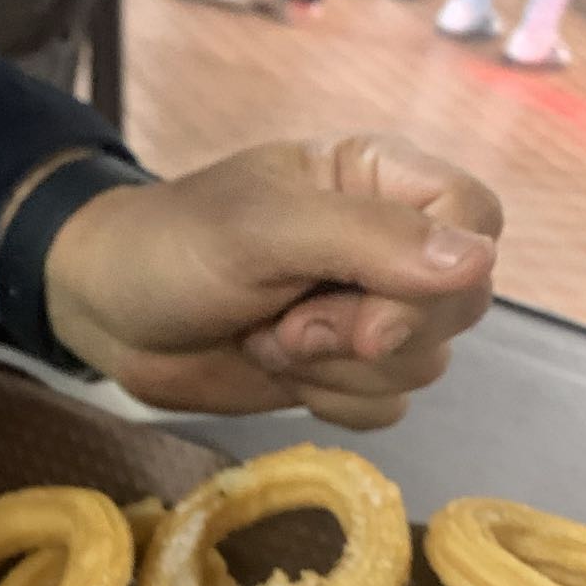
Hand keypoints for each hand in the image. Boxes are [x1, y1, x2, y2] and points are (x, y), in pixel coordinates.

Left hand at [43, 135, 502, 429]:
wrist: (108, 313)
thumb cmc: (173, 247)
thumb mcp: (263, 229)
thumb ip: (368, 239)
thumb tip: (477, 264)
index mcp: (381, 180)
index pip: (478, 219)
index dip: (442, 276)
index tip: (367, 310)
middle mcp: (391, 244)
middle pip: (460, 307)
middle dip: (370, 334)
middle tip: (288, 322)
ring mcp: (369, 310)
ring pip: (423, 364)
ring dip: (335, 370)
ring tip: (266, 336)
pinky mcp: (344, 370)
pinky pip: (387, 405)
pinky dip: (329, 401)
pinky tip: (274, 368)